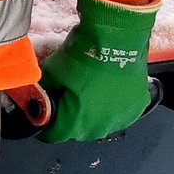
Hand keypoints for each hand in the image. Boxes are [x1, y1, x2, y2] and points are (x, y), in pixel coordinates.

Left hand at [31, 0, 154, 143]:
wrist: (115, 37)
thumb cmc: (85, 54)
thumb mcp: (51, 73)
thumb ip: (43, 92)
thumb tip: (38, 98)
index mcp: (75, 122)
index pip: (54, 136)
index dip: (45, 126)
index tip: (44, 118)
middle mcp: (99, 127)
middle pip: (77, 131)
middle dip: (69, 119)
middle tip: (67, 100)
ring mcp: (120, 119)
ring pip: (100, 124)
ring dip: (92, 114)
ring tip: (89, 94)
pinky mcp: (136, 107)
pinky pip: (120, 114)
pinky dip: (112, 106)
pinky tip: (108, 92)